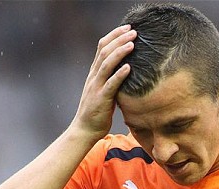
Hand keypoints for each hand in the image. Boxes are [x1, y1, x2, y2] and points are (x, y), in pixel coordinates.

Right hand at [71, 25, 136, 141]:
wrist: (85, 130)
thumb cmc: (97, 112)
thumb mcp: (104, 91)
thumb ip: (111, 80)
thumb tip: (125, 71)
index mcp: (94, 73)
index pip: (101, 48)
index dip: (114, 36)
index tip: (127, 28)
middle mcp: (93, 77)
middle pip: (104, 51)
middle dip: (119, 39)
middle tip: (133, 31)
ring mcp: (96, 87)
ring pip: (106, 64)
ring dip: (120, 52)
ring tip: (133, 43)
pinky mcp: (101, 99)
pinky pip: (111, 84)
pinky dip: (120, 75)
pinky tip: (129, 68)